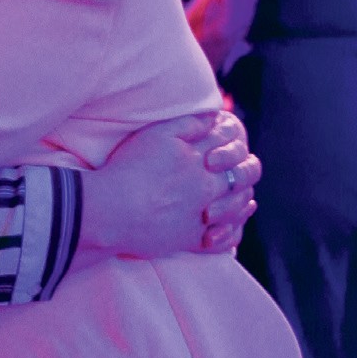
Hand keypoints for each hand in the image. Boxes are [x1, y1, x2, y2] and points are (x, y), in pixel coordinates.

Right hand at [78, 110, 258, 259]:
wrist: (111, 210)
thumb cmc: (129, 168)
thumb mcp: (157, 134)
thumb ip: (189, 123)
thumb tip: (215, 118)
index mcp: (199, 159)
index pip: (227, 146)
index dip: (231, 141)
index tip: (231, 138)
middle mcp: (205, 186)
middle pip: (238, 177)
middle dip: (244, 171)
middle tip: (245, 169)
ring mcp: (200, 214)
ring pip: (235, 208)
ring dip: (241, 202)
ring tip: (244, 199)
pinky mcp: (191, 238)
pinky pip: (221, 240)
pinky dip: (230, 235)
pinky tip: (230, 230)